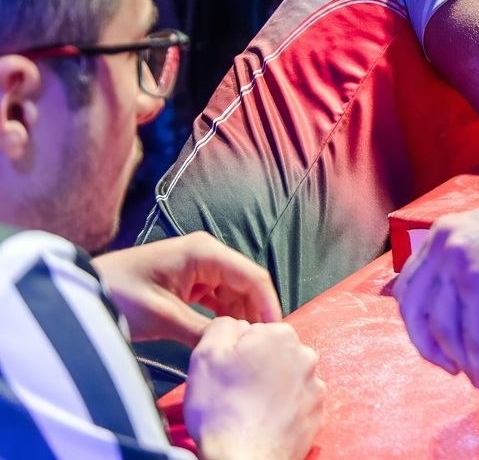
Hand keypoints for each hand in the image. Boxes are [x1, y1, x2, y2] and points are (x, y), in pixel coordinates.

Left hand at [94, 233, 280, 345]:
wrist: (80, 292)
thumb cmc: (119, 295)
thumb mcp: (162, 316)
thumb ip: (202, 331)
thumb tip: (235, 347)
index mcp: (205, 253)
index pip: (252, 276)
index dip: (268, 304)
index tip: (276, 335)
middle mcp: (207, 255)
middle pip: (246, 284)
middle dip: (254, 313)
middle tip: (259, 346)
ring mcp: (198, 268)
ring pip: (233, 293)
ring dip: (238, 317)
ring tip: (243, 346)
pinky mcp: (188, 282)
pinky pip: (217, 299)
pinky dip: (222, 317)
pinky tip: (223, 337)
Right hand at [185, 318, 324, 459]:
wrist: (243, 458)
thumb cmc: (223, 410)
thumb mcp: (205, 355)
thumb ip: (222, 327)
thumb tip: (234, 324)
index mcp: (280, 336)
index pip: (254, 332)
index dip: (235, 351)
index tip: (227, 370)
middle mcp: (304, 356)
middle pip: (273, 354)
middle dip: (255, 368)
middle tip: (234, 391)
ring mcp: (314, 385)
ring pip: (285, 378)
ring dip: (270, 388)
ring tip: (247, 409)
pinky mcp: (316, 412)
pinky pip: (296, 403)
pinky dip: (281, 409)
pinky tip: (263, 420)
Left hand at [396, 202, 478, 396]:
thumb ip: (463, 270)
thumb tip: (446, 317)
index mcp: (443, 233)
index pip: (409, 286)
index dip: (418, 322)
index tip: (436, 344)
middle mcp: (444, 245)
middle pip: (417, 310)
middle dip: (430, 346)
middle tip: (451, 367)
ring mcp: (460, 263)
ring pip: (445, 329)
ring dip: (461, 362)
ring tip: (478, 379)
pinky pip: (474, 337)